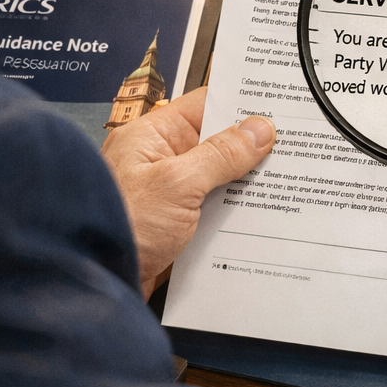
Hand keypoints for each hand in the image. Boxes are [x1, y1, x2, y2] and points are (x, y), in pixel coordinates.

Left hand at [99, 88, 274, 296]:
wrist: (91, 284)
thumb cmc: (118, 225)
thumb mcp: (177, 183)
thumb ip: (221, 155)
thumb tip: (259, 129)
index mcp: (152, 137)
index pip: (204, 105)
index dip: (241, 102)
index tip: (278, 103)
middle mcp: (159, 162)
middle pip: (215, 144)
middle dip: (252, 146)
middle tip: (294, 144)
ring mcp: (166, 196)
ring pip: (217, 180)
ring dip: (245, 184)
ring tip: (287, 178)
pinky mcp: (173, 229)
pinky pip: (212, 212)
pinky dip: (235, 214)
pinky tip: (261, 216)